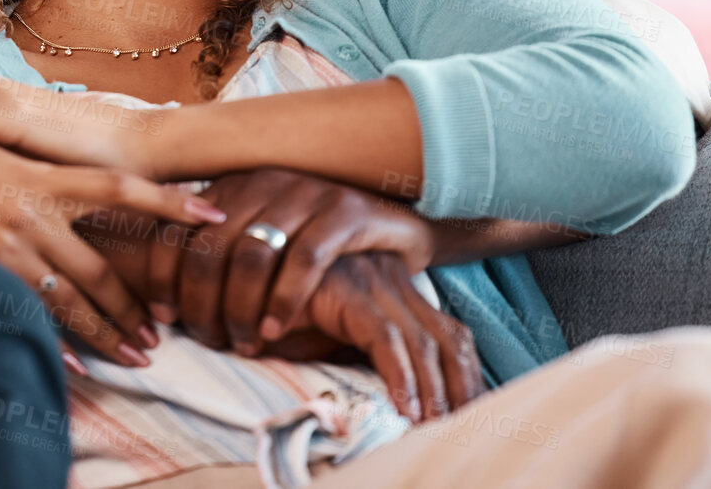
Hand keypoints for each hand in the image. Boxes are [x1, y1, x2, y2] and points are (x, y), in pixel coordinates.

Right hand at [0, 137, 224, 368]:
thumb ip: (32, 169)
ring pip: (71, 298)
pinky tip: (77, 365)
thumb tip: (66, 181)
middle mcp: (32, 210)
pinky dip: (55, 343)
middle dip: (134, 305)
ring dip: (106, 332)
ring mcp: (6, 244)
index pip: (120, 188)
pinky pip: (27, 316)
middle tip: (160, 332)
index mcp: (41, 175)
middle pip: (101, 266)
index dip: (169, 203)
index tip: (211, 216)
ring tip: (135, 355)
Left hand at [144, 169, 438, 356]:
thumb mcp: (259, 242)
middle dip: (200, 301)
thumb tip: (163, 300)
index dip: (163, 275)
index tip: (163, 317)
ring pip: (252, 255)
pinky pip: (304, 259)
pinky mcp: (344, 211)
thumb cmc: (314, 243)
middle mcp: (263, 181)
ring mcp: (305, 192)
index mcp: (232, 185)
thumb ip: (218, 256)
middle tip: (208, 340)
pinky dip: (284, 300)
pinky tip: (274, 329)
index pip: (177, 227)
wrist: (392, 224)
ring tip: (243, 343)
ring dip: (239, 307)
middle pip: (209, 246)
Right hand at [274, 252, 484, 422]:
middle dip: (463, 389)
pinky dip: (399, 376)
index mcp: (396, 287)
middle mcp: (391, 279)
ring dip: (435, 391)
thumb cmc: (277, 312)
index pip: (449, 335)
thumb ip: (359, 354)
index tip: (474, 415)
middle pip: (448, 339)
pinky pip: (384, 337)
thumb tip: (395, 402)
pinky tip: (405, 409)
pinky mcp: (345, 289)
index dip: (467, 376)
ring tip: (436, 430)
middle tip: (466, 431)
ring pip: (424, 342)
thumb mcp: (329, 337)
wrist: (236, 278)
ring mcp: (371, 280)